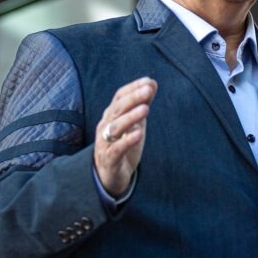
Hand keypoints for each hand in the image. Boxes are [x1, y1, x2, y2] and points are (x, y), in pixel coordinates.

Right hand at [94, 77, 156, 196]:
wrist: (110, 175)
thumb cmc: (123, 145)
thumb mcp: (135, 123)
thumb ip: (141, 105)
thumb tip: (152, 84)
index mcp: (112, 115)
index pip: (119, 97)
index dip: (133, 88)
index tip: (149, 81)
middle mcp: (106, 126)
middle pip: (117, 109)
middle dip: (133, 98)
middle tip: (148, 90)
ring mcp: (105, 142)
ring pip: (115, 127)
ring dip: (130, 117)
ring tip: (146, 109)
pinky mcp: (109, 159)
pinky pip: (117, 148)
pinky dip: (127, 141)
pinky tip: (139, 134)